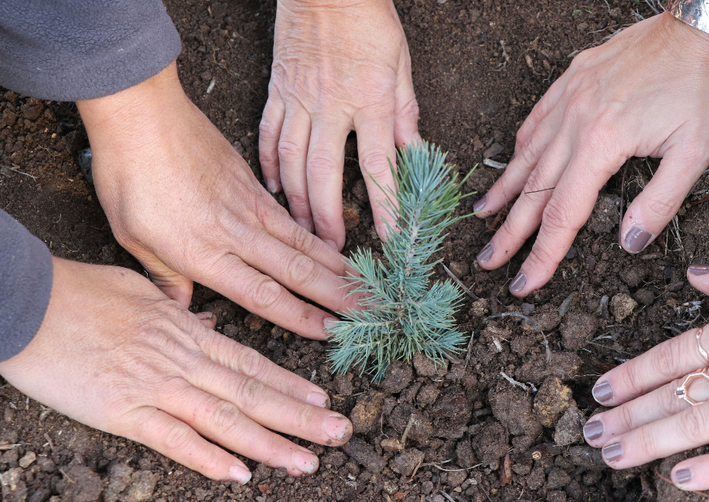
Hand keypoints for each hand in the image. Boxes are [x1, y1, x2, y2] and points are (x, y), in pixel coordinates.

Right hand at [0, 258, 351, 480]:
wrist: (30, 301)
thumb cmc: (83, 293)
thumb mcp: (143, 293)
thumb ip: (180, 314)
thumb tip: (207, 325)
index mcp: (188, 333)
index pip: (252, 365)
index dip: (292, 385)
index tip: (324, 401)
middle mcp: (183, 361)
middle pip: (253, 394)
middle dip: (300, 417)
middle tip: (340, 433)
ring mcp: (155, 386)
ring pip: (225, 419)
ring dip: (269, 443)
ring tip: (305, 461)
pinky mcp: (122, 411)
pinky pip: (172, 438)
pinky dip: (207, 457)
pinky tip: (238, 473)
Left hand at [77, 62, 357, 339]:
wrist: (143, 112)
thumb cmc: (129, 176)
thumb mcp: (132, 237)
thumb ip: (165, 279)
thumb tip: (184, 313)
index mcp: (203, 253)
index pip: (263, 295)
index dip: (300, 317)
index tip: (331, 332)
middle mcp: (235, 234)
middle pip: (294, 271)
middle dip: (335, 295)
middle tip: (369, 310)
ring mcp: (248, 206)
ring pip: (301, 243)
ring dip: (335, 267)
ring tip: (363, 283)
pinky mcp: (253, 184)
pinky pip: (292, 218)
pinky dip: (317, 236)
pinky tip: (333, 247)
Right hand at [259, 0, 419, 247]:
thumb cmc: (369, 20)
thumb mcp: (401, 65)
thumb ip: (405, 113)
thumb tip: (414, 153)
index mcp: (371, 101)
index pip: (379, 164)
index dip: (386, 204)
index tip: (390, 237)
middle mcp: (333, 106)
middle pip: (326, 172)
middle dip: (327, 215)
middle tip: (331, 246)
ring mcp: (300, 100)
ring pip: (292, 160)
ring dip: (296, 200)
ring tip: (301, 230)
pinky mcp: (278, 90)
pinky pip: (268, 134)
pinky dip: (268, 165)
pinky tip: (273, 189)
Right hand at [474, 13, 708, 296]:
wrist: (703, 24)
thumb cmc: (705, 85)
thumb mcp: (697, 150)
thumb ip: (660, 201)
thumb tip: (629, 244)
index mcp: (602, 144)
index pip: (562, 214)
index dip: (542, 254)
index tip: (523, 283)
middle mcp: (575, 122)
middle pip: (534, 190)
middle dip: (510, 232)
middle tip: (488, 261)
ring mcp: (569, 98)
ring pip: (527, 154)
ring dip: (504, 191)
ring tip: (482, 216)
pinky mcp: (572, 79)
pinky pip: (536, 119)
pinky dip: (521, 146)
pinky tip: (511, 161)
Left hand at [580, 244, 708, 489]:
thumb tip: (694, 273)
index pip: (667, 359)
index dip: (630, 377)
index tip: (600, 392)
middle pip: (671, 396)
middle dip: (628, 416)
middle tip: (592, 433)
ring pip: (696, 425)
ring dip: (650, 441)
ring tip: (613, 455)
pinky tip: (680, 479)